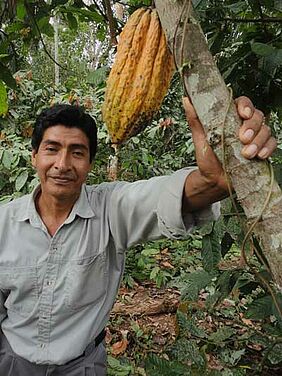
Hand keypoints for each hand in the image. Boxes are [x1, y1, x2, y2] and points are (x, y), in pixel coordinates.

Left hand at [182, 96, 276, 210]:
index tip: (243, 114)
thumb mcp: (199, 138)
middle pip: (257, 116)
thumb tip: (187, 100)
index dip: (245, 106)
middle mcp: (244, 125)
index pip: (242, 103)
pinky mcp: (261, 150)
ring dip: (258, 141)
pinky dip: (268, 148)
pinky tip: (259, 156)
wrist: (213, 180)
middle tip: (243, 138)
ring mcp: (255, 137)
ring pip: (266, 130)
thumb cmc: (207, 157)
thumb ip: (195, 119)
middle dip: (252, 126)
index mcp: (230, 118)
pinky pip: (272, 144)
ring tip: (247, 153)